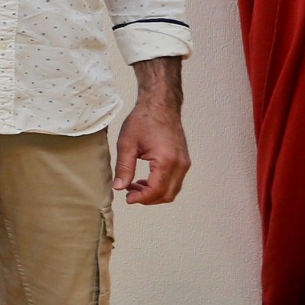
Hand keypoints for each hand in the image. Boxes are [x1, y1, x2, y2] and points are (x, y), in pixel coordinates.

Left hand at [115, 59, 188, 204]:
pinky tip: (144, 180)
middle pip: (167, 195)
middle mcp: (180, 164)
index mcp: (166, 160)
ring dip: (154, 193)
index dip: (141, 198)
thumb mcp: (127, 144)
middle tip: (129, 193)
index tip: (127, 198)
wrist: (161, 105)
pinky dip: (161, 186)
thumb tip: (119, 188)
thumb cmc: (143, 120)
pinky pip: (175, 181)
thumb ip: (124, 167)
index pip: (156, 190)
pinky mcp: (184, 160)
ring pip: (173, 190)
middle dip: (148, 199)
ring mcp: (184, 163)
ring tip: (134, 186)